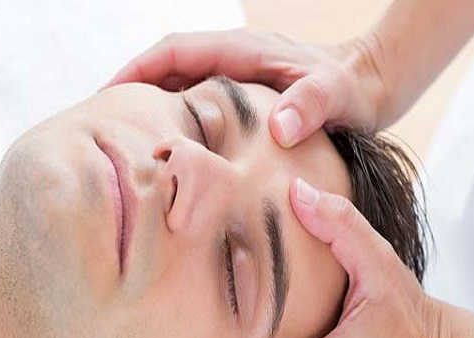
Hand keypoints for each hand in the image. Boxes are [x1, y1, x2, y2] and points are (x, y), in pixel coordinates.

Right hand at [108, 28, 386, 146]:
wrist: (371, 86)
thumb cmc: (352, 91)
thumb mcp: (336, 97)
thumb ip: (310, 105)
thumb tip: (279, 128)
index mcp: (242, 52)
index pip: (174, 53)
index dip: (137, 71)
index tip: (107, 96)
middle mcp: (231, 60)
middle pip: (165, 69)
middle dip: (131, 91)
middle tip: (103, 126)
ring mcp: (232, 77)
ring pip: (177, 87)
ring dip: (149, 108)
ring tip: (123, 142)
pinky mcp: (238, 96)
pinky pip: (194, 103)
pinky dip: (173, 120)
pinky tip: (165, 149)